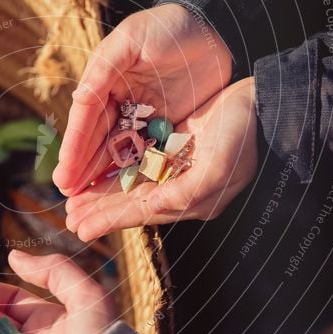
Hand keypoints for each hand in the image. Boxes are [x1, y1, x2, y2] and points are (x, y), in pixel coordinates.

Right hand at [52, 4, 232, 196]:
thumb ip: (103, 68)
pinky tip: (120, 192)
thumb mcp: (131, 39)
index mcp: (105, 80)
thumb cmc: (170, 26)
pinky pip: (146, 152)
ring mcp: (142, 115)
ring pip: (118, 151)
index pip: (86, 119)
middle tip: (67, 196)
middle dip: (82, 169)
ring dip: (102, 176)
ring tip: (86, 202)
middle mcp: (119, 101)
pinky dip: (132, 171)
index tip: (65, 174)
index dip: (75, 148)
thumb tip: (79, 99)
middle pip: (98, 140)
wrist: (215, 28)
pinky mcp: (165, 125)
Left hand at [65, 77, 257, 239]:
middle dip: (100, 211)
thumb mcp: (219, 166)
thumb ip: (187, 191)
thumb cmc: (244, 133)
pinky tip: (98, 172)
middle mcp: (183, 189)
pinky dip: (117, 170)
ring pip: (132, 185)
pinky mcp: (175, 149)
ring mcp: (179, 169)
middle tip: (69, 219)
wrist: (263, 104)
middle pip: (132, 203)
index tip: (80, 230)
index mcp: (194, 200)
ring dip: (104, 193)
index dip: (110, 221)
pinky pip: (139, 165)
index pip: (142, 212)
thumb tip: (152, 206)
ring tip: (75, 201)